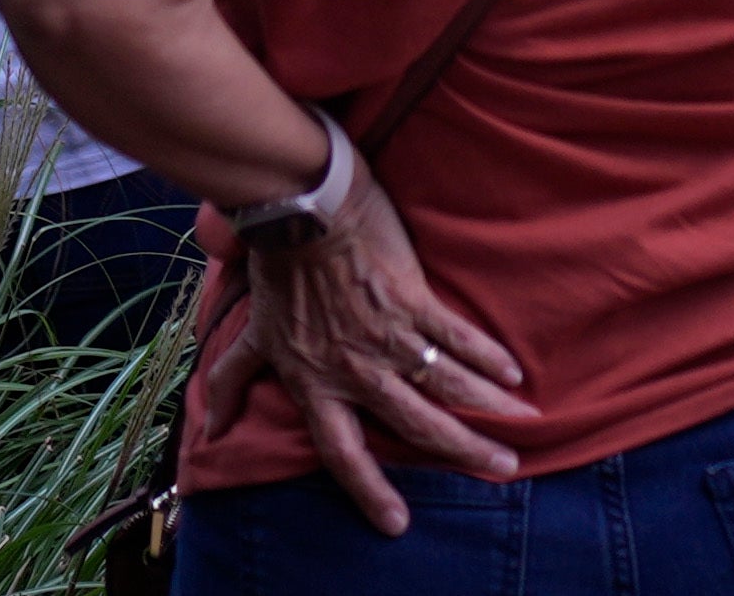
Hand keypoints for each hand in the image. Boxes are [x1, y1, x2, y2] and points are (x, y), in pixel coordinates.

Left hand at [200, 175, 534, 536]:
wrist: (300, 211)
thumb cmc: (277, 270)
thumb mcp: (252, 334)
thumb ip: (232, 381)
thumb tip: (210, 430)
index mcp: (316, 385)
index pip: (343, 453)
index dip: (368, 491)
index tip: (397, 522)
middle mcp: (355, 371)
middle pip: (417, 425)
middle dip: (463, 449)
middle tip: (501, 468)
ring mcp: (387, 336)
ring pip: (446, 384)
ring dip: (488, 407)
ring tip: (523, 423)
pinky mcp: (411, 300)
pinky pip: (456, 336)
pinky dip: (486, 356)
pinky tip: (512, 372)